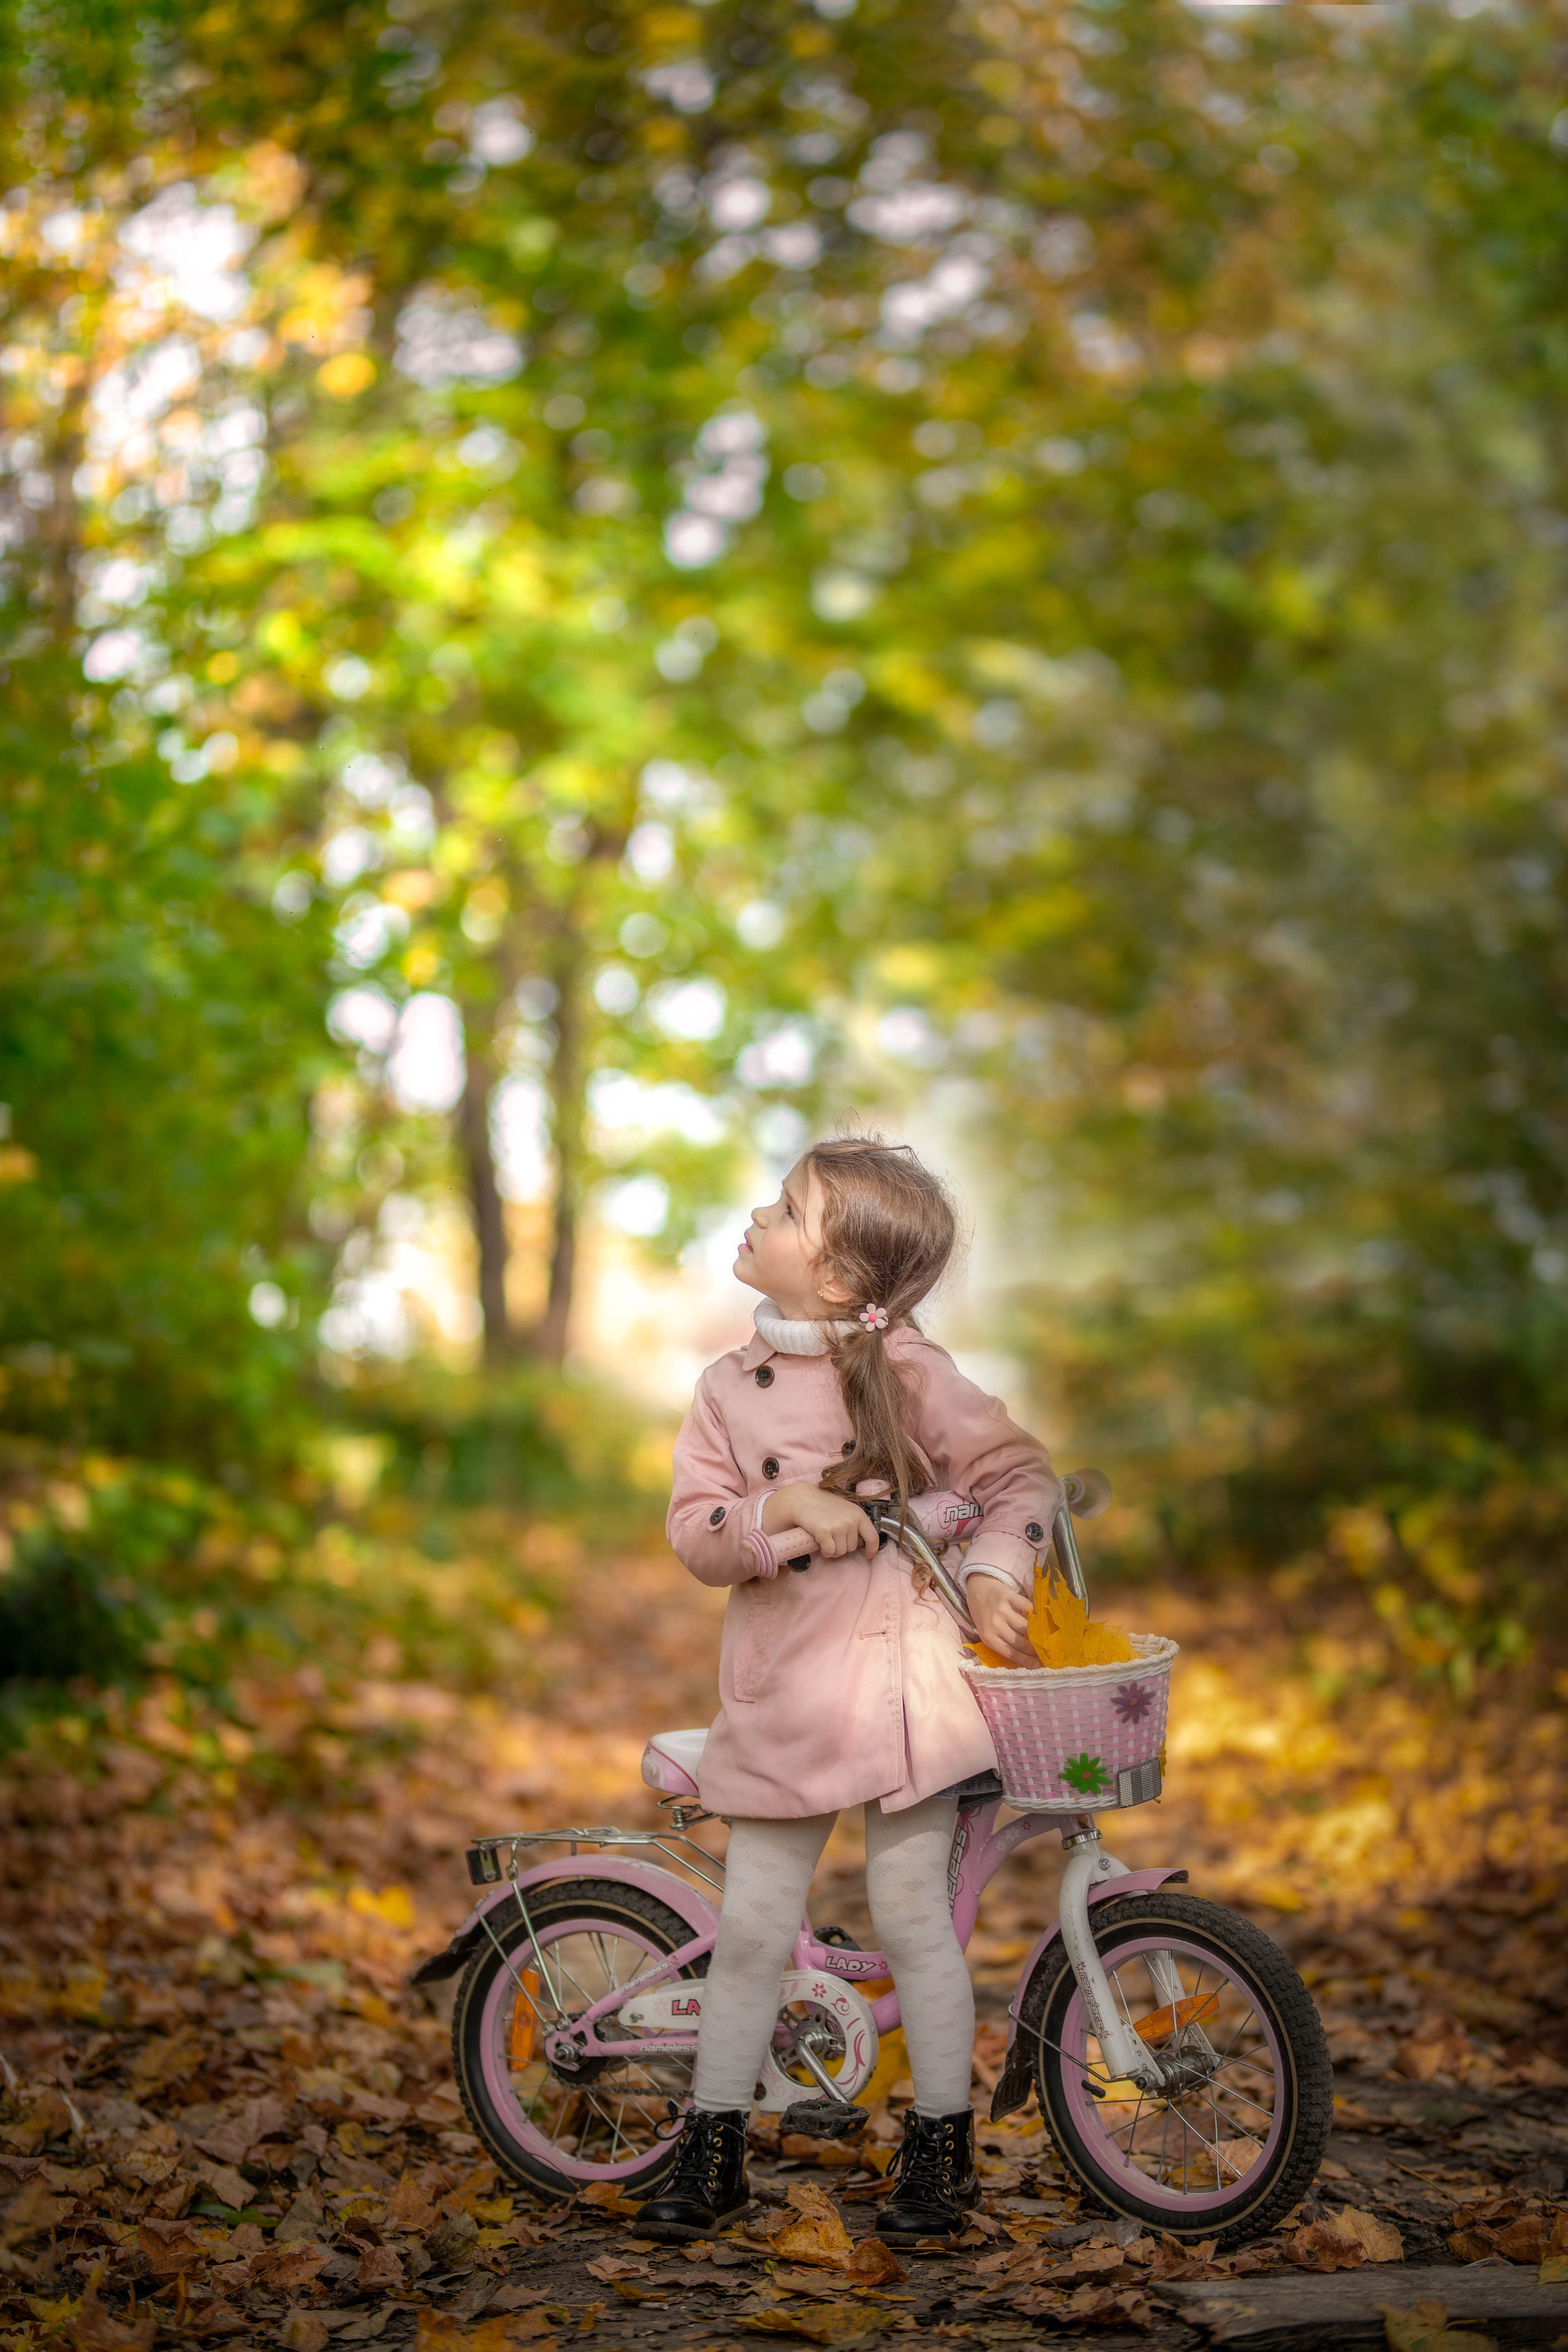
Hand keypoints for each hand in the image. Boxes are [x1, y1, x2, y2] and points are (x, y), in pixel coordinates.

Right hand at [761, 1482, 878, 1559]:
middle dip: (842, 1546)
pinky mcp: (825, 1532)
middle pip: (852, 1548)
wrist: (802, 1499)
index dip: (872, 1549)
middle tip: (833, 1537)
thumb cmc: (824, 1505)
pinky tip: (820, 1543)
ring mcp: (838, 1526)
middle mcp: (851, 1520)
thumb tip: (862, 1542)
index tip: (868, 1555)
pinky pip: (829, 1552)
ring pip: (840, 1552)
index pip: (873, 1536)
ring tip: (826, 1538)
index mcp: (858, 1514)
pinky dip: (825, 1552)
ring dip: (833, 1550)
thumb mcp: (845, 1509)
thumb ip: (855, 1523)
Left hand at [968, 1575, 1035, 1664]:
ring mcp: (1002, 1610)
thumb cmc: (984, 1613)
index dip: (1026, 1660)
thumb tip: (1026, 1656)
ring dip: (1037, 1632)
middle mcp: (994, 1625)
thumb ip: (1003, 1642)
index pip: (1010, 1653)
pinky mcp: (1008, 1596)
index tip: (1038, 1665)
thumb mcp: (988, 1631)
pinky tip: (1038, 1617)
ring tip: (1044, 1635)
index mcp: (989, 1638)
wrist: (979, 1588)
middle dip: (1035, 1649)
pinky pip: (1028, 1607)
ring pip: (1026, 1627)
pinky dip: (1035, 1613)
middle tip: (1045, 1651)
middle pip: (1020, 1642)